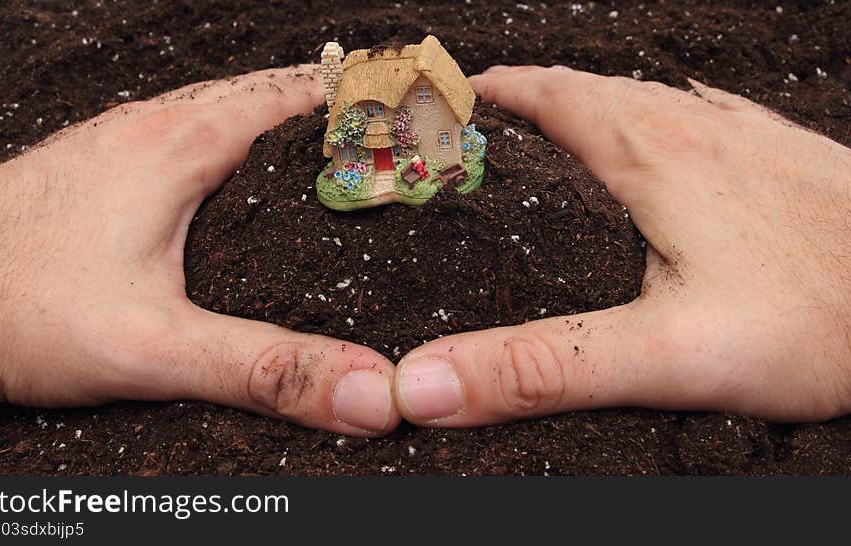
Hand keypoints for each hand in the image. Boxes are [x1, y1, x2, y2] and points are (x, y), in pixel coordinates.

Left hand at [0, 66, 399, 436]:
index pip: (297, 95)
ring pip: (223, 102)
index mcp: (183, 146)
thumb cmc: (13, 304)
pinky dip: (232, 127)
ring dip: (280, 107)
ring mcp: (121, 140)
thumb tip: (367, 386)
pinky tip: (230, 163)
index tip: (413, 96)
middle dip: (332, 97)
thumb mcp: (154, 347)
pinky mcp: (97, 164)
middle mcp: (155, 126)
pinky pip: (184, 123)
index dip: (361, 95)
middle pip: (266, 89)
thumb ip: (265, 367)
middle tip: (385, 116)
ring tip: (327, 128)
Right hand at [392, 65, 850, 425]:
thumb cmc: (830, 320)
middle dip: (539, 91)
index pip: (554, 96)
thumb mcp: (663, 354)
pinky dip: (668, 119)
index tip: (460, 91)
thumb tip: (431, 379)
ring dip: (600, 99)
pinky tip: (682, 137)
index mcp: (655, 156)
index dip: (500, 90)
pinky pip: (710, 119)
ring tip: (570, 117)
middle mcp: (702, 131)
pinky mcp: (792, 164)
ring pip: (655, 99)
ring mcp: (751, 141)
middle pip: (599, 89)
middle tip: (503, 106)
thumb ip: (542, 367)